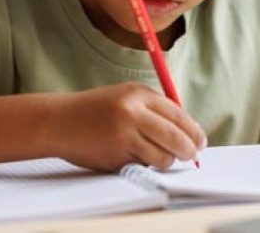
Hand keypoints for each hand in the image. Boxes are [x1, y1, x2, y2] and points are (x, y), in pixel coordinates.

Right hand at [51, 82, 205, 171]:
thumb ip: (154, 110)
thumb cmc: (96, 110)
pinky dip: (144, 164)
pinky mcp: (115, 155)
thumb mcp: (126, 97)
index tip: (200, 142)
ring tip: (159, 157)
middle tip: (192, 156)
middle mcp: (133, 112)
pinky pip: (142, 165)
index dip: (194, 131)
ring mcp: (123, 134)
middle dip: (189, 150)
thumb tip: (187, 132)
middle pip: (176, 137)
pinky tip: (133, 156)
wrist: (59, 120)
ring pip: (163, 156)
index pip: (178, 114)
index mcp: (139, 94)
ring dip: (167, 161)